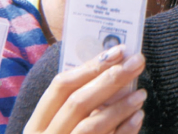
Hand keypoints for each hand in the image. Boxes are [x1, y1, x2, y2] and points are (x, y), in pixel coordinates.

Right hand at [23, 45, 145, 133]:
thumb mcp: (57, 131)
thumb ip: (75, 108)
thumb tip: (109, 72)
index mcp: (36, 127)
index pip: (60, 87)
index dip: (90, 66)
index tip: (117, 50)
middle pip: (78, 101)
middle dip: (110, 78)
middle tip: (138, 62)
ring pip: (91, 125)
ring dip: (119, 106)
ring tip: (141, 92)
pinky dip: (124, 131)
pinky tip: (139, 117)